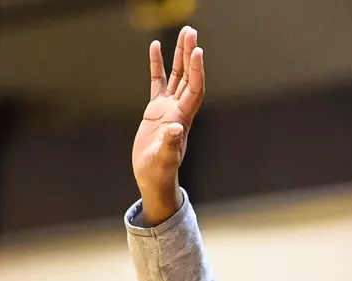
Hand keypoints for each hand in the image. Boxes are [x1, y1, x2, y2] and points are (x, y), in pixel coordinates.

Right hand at [133, 27, 205, 225]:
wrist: (153, 177)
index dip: (197, 71)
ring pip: (177, 75)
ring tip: (183, 33)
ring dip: (180, 55)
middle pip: (188, 76)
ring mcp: (168, 107)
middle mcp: (179, 109)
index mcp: (183, 118)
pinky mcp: (156, 109)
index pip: (194, 89)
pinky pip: (158, 81)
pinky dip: (157, 64)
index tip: (197, 51)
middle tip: (191, 32)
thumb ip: (170, 144)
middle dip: (190, 54)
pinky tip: (155, 46)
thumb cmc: (159, 171)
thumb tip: (175, 128)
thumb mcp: (163, 159)